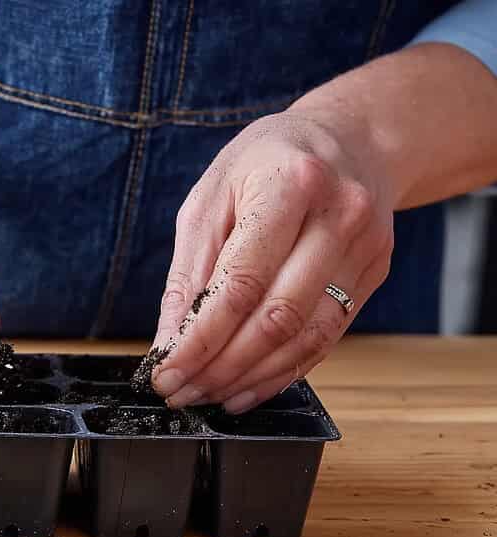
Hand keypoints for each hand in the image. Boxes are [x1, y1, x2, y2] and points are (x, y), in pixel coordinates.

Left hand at [149, 106, 394, 411]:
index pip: (240, 282)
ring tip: (207, 395)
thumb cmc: (265, 163)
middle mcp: (339, 216)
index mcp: (290, 184)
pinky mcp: (373, 274)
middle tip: (181, 392)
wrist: (350, 137)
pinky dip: (282, 371)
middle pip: (276, 317)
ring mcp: (365, 248)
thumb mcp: (211, 198)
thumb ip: (189, 271)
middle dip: (220, 367)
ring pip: (305, 338)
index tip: (166, 372)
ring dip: (250, 378)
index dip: (200, 339)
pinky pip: (325, 339)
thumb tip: (170, 341)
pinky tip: (246, 387)